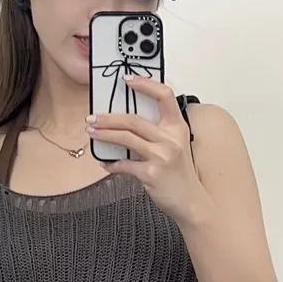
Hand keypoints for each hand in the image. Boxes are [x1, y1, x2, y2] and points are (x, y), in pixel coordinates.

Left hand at [87, 74, 209, 223]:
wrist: (190, 201)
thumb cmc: (181, 174)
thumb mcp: (177, 145)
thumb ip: (159, 131)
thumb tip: (129, 121)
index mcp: (178, 127)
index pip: (164, 95)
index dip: (145, 84)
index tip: (127, 80)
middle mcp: (171, 139)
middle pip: (134, 120)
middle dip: (108, 117)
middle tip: (93, 117)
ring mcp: (161, 156)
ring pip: (126, 138)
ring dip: (105, 134)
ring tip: (92, 132)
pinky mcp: (151, 173)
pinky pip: (124, 164)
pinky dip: (111, 163)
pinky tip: (105, 163)